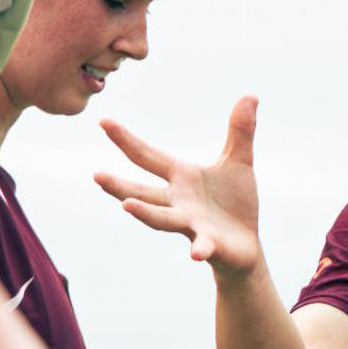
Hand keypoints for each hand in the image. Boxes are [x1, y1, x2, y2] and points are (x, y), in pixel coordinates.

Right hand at [95, 96, 261, 276]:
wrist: (245, 245)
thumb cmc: (236, 202)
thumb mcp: (239, 161)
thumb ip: (241, 130)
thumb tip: (251, 95)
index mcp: (181, 178)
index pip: (147, 156)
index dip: (126, 140)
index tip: (103, 121)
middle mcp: (178, 201)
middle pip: (143, 191)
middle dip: (119, 185)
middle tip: (96, 176)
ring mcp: (191, 224)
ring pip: (163, 218)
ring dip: (145, 213)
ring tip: (127, 206)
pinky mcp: (209, 244)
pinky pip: (203, 246)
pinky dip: (200, 248)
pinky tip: (196, 254)